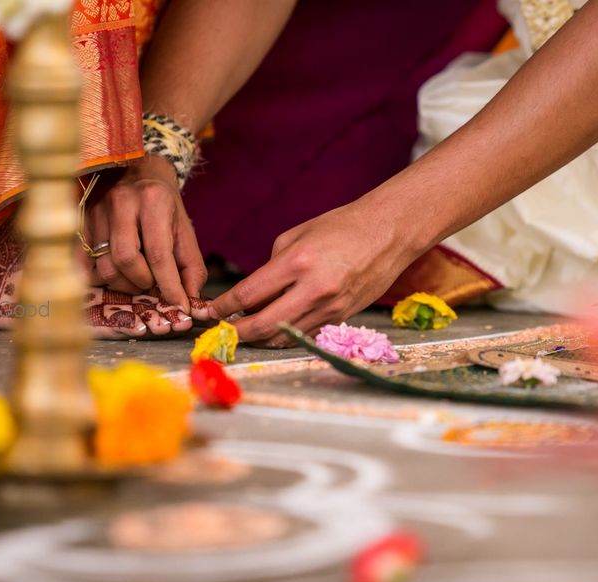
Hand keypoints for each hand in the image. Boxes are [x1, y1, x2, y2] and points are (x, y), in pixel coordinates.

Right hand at [84, 155, 207, 315]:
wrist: (137, 169)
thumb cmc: (163, 205)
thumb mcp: (184, 229)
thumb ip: (191, 265)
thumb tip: (190, 298)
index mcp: (153, 201)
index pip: (159, 254)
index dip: (169, 285)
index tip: (179, 305)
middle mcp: (121, 202)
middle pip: (126, 260)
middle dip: (143, 282)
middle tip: (152, 284)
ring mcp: (97, 210)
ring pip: (104, 265)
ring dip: (124, 283)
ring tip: (137, 278)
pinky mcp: (80, 221)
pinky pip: (85, 262)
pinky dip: (101, 278)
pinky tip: (115, 275)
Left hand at [208, 204, 422, 346]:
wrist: (387, 233)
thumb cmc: (340, 227)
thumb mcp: (296, 236)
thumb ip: (272, 267)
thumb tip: (253, 294)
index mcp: (297, 262)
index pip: (249, 294)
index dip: (224, 306)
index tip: (210, 311)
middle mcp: (313, 289)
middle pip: (262, 325)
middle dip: (237, 332)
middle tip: (222, 332)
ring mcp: (329, 307)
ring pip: (283, 336)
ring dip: (259, 338)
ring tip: (243, 333)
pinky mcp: (340, 316)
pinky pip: (304, 333)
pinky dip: (284, 335)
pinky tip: (272, 330)